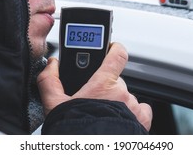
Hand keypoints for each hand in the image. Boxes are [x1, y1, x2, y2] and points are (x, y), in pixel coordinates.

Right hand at [37, 42, 152, 130]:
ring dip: (117, 102)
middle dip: (106, 87)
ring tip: (103, 114)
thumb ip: (50, 81)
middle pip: (116, 80)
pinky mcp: (142, 121)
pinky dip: (133, 112)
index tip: (111, 48)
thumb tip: (51, 65)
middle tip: (93, 99)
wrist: (89, 151)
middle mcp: (122, 93)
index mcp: (103, 84)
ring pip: (126, 96)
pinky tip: (120, 119)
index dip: (115, 48)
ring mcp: (134, 107)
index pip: (117, 55)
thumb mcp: (54, 105)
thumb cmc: (75, 130)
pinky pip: (141, 110)